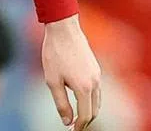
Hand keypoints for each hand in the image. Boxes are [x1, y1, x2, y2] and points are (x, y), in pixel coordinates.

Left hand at [41, 14, 101, 129]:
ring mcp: (97, 75)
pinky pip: (97, 89)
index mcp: (84, 88)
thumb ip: (61, 103)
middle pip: (94, 111)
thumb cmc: (55, 53)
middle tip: (74, 126)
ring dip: (89, 110)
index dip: (78, 126)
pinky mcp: (96, 68)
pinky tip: (80, 97)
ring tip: (77, 114)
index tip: (72, 130)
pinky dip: (91, 98)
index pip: (85, 115)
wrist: (64, 29)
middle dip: (85, 121)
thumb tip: (67, 121)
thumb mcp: (52, 81)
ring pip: (97, 100)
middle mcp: (95, 83)